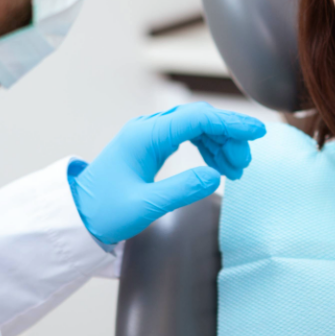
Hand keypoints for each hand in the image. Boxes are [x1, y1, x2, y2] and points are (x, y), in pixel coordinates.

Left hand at [67, 102, 266, 244]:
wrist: (77, 216)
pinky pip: (187, 137)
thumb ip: (181, 190)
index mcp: (146, 136)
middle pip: (200, 119)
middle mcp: (148, 129)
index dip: (230, 123)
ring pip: (196, 127)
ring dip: (220, 143)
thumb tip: (215, 177)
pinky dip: (207, 149)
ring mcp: (150, 136)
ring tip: (236, 170)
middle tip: (244, 165)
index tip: (257, 132)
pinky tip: (218, 166)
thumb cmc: (104, 212)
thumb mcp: (144, 206)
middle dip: (228, 136)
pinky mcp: (151, 146)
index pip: (197, 118)